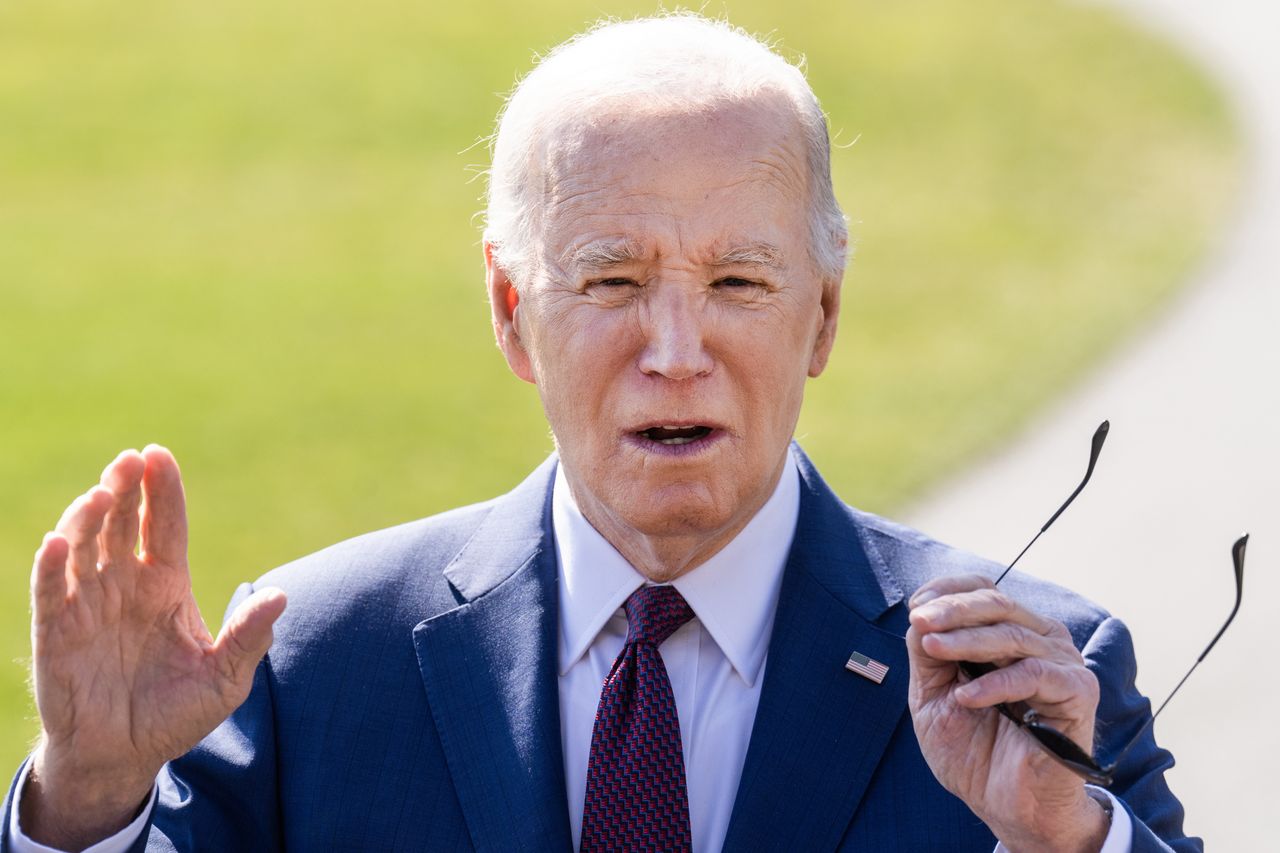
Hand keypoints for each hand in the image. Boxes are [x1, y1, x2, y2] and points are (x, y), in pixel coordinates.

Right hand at [21, 446, 286, 848]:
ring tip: (101, 492)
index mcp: (167, 585)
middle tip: (130, 459)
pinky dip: (51, 566)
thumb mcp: (225, 677)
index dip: (163, 491)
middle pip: (123, 523)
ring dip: (88, 518)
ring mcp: (89, 605)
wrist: (126, 757)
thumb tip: (281, 596)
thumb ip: (248, 637)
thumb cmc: (177, 713)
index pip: (165, 526)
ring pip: (84, 547)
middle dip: (126, 488)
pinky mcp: (57, 633)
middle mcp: (125, 585)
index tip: (160, 455)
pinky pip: (50, 592)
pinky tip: (58, 542)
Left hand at [906, 574, 1107, 852]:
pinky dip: (995, 683)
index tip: (914, 609)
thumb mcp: (933, 695)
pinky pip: (1034, 675)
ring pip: (1012, 635)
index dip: (948, 591)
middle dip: (952, 610)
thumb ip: (927, 654)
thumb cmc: (972, 749)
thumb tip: (919, 614)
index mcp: (1010, 632)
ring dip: (966, 640)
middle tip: (919, 621)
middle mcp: (1041, 638)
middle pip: (997, 605)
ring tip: (933, 649)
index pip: (984, 591)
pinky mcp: (1077, 693)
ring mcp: (1063, 663)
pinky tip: (966, 698)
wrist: (1005, 806)